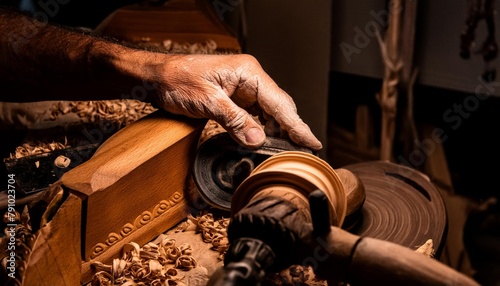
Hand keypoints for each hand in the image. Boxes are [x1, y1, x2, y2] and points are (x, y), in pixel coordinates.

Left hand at [151, 54, 322, 150]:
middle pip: (279, 107)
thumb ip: (234, 120)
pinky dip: (260, 130)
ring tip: (286, 152)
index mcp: (248, 72)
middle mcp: (250, 78)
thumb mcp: (206, 101)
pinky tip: (263, 143)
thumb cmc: (177, 80)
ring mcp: (243, 88)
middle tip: (303, 152)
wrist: (156, 78)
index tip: (312, 142)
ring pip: (268, 113)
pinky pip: (254, 116)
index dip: (297, 125)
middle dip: (291, 129)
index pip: (280, 102)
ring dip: (276, 132)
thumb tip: (258, 140)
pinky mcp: (235, 98)